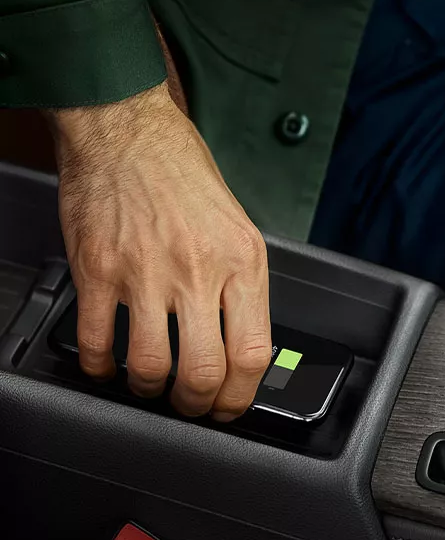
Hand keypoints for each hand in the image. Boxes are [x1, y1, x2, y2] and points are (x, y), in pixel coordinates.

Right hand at [48, 82, 270, 421]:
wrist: (128, 133)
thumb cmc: (184, 176)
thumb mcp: (239, 227)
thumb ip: (242, 286)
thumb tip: (242, 344)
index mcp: (241, 261)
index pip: (252, 353)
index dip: (240, 396)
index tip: (230, 405)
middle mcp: (197, 269)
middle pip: (202, 372)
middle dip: (196, 404)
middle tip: (190, 402)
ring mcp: (145, 271)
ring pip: (149, 367)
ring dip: (149, 389)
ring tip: (150, 383)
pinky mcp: (99, 270)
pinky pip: (97, 342)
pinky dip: (101, 368)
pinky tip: (108, 364)